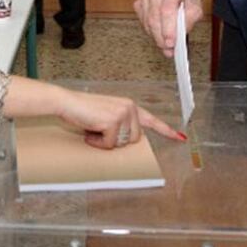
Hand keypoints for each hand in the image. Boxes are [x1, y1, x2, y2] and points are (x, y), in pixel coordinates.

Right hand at [57, 90, 183, 149]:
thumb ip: (121, 124)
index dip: (166, 131)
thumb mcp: (106, 115)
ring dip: (105, 142)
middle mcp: (130, 108)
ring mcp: (123, 114)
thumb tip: (129, 139)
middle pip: (134, 139)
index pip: (152, 120)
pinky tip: (90, 131)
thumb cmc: (83, 110)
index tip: (180, 138)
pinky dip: (97, 143)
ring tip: (93, 129)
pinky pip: (109, 144)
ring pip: (121, 143)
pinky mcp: (113, 121)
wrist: (66, 102)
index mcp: (130, 106)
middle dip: (116, 140)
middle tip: (100, 130)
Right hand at [134, 0, 201, 57]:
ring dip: (157, 37)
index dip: (168, 29)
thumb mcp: (197, 6)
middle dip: (162, 38)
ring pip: (148, 23)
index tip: (171, 43)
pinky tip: (159, 32)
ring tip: (166, 43)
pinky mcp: (138, 3)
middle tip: (169, 50)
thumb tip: (180, 34)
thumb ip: (190, 20)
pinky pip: (143, 23)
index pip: (167, 10)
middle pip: (155, 19)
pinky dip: (151, 31)